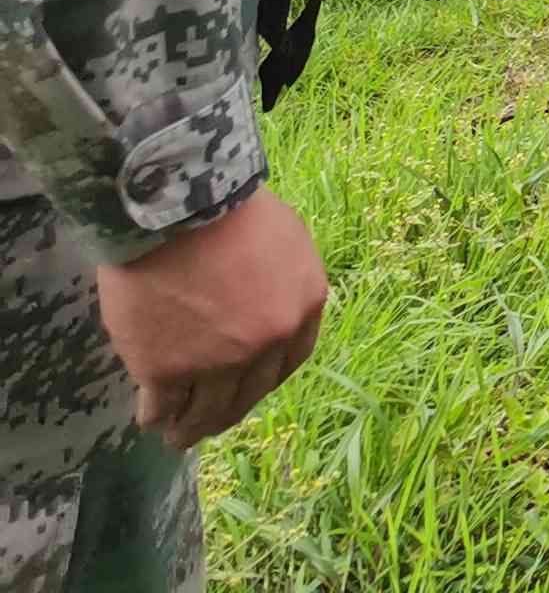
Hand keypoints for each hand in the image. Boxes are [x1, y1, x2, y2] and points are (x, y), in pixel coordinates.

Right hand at [96, 187, 327, 450]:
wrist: (176, 208)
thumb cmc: (228, 212)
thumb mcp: (285, 240)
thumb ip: (283, 282)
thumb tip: (273, 303)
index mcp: (303, 309)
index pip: (289, 362)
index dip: (265, 379)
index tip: (248, 389)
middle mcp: (267, 343)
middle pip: (249, 394)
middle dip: (228, 412)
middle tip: (210, 423)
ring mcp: (218, 361)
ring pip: (206, 410)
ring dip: (191, 427)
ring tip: (177, 435)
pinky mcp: (166, 370)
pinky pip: (162, 406)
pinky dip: (155, 416)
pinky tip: (150, 418)